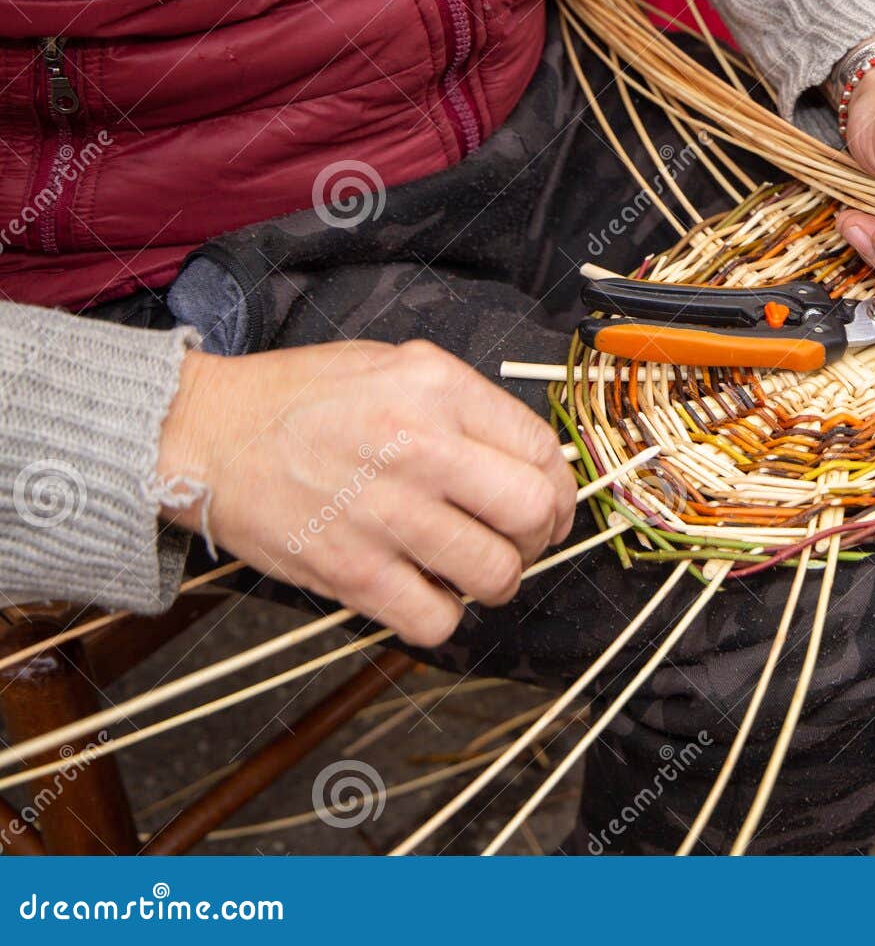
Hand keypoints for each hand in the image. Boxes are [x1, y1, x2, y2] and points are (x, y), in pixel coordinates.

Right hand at [156, 340, 577, 645]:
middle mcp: (421, 448)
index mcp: (437, 390)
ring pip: (495, 574)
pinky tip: (424, 591)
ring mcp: (387, 514)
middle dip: (540, 536)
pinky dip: (442, 616)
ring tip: (470, 568)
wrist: (203, 435)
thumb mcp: (391, 365)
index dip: (560, 489)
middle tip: (519, 540)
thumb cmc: (296, 399)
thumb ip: (462, 404)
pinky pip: (436, 620)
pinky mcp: (351, 572)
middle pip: (535, 513)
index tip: (549, 505)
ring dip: (495, 581)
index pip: (542, 451)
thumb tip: (529, 456)